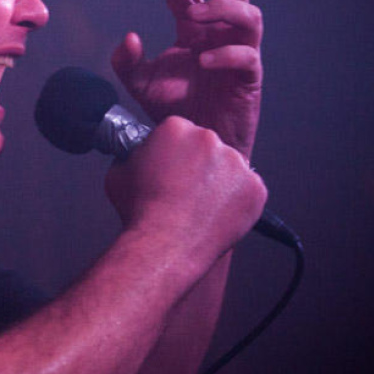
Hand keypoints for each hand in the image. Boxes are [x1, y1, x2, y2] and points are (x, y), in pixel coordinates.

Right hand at [105, 116, 266, 258]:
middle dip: (198, 163)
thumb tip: (138, 155)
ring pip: (230, 167)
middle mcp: (210, 139)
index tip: (170, 168)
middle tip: (184, 189)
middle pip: (207, 145)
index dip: (173, 152)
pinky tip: (216, 214)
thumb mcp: (118, 173)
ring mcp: (237, 163)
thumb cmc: (140, 211)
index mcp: (176, 128)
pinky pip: (248, 190)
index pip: (180, 131)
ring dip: (219, 181)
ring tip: (199, 205)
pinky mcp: (255, 188)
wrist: (164, 245)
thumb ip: (133, 156)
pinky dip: (237, 201)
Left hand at [111, 0, 262, 157]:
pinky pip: (248, 56)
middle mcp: (220, 34)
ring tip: (191, 17)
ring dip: (222, 8)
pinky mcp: (248, 79)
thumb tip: (130, 37)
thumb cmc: (173, 109)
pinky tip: (202, 61)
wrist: (194, 143)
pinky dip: (227, 53)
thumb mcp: (140, 84)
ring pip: (250, 14)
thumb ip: (127, 62)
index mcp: (195, 29)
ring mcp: (238, 53)